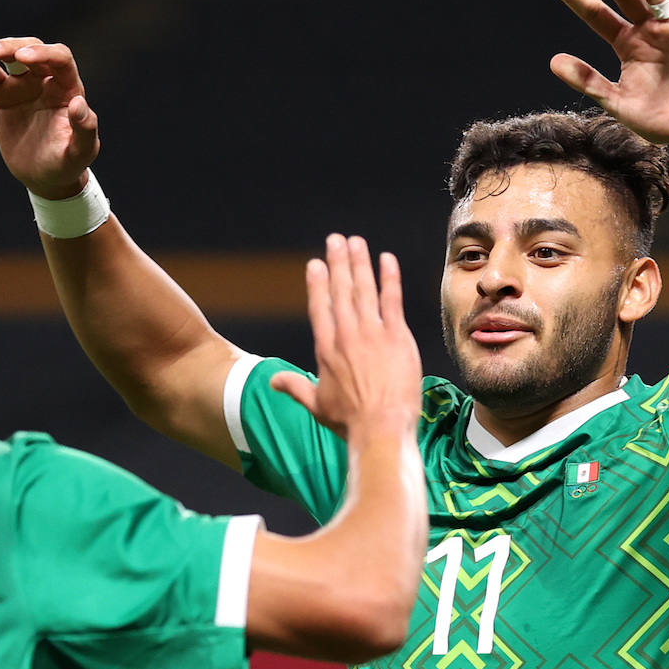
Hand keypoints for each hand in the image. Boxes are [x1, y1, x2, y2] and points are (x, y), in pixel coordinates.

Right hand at [0, 37, 98, 198]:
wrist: (43, 176)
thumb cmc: (67, 163)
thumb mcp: (81, 152)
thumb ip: (85, 129)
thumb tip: (79, 104)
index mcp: (68, 87)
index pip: (59, 58)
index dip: (42, 53)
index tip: (23, 57)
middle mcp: (46, 79)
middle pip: (29, 48)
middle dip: (9, 46)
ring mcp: (23, 84)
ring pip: (6, 55)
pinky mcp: (2, 93)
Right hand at [272, 236, 421, 442]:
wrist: (380, 428)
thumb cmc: (349, 421)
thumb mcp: (316, 404)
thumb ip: (294, 387)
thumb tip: (271, 382)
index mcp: (326, 350)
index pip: (319, 308)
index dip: (317, 284)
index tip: (315, 264)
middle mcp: (346, 336)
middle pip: (340, 291)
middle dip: (338, 263)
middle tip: (336, 240)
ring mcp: (372, 334)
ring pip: (364, 290)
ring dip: (359, 263)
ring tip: (356, 242)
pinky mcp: (397, 337)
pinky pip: (392, 301)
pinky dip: (389, 278)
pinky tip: (387, 259)